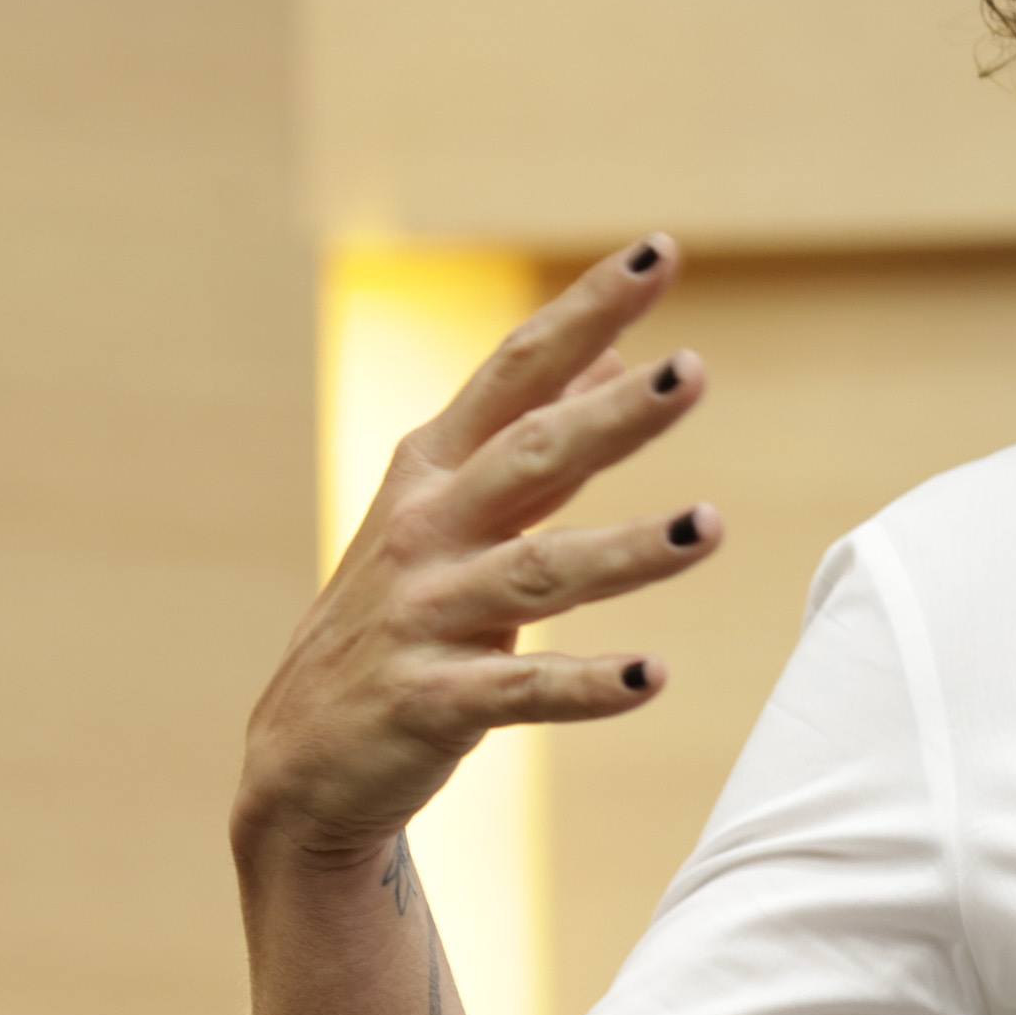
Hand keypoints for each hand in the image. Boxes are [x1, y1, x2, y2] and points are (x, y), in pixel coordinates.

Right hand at [232, 238, 724, 871]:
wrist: (304, 763)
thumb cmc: (400, 619)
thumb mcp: (452, 512)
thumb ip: (534, 437)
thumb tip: (614, 349)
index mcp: (434, 469)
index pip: (518, 371)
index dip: (586, 311)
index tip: (658, 251)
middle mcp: (425, 529)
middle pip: (532, 455)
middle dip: (613, 412)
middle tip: (693, 370)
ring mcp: (424, 615)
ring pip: (539, 571)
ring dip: (629, 550)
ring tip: (711, 525)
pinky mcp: (429, 703)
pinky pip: (520, 690)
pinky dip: (587, 685)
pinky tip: (653, 676)